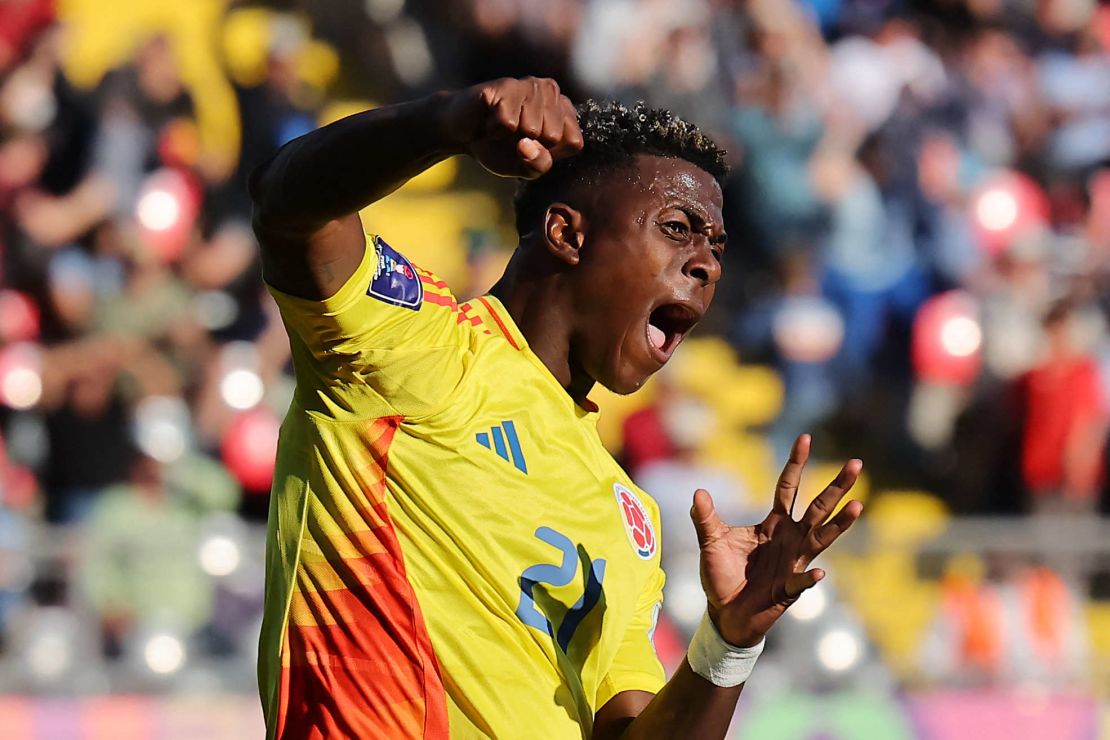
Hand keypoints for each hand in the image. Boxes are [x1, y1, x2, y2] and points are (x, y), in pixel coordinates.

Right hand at [441, 77, 582, 178]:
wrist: (462, 134)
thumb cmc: (498, 148)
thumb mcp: (525, 167)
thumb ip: (539, 165)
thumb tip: (529, 145)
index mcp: (563, 110)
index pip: (574, 142)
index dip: (550, 154)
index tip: (532, 147)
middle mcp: (550, 91)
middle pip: (554, 136)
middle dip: (529, 145)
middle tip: (513, 136)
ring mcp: (529, 84)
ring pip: (532, 128)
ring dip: (510, 137)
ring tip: (501, 126)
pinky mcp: (505, 85)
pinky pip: (508, 122)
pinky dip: (494, 130)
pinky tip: (489, 120)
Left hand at [690, 434, 862, 647]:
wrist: (725, 614)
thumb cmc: (722, 576)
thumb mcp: (710, 541)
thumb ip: (705, 518)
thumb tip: (698, 491)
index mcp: (773, 524)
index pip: (789, 488)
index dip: (796, 463)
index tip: (805, 438)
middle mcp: (790, 539)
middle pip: (818, 508)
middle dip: (836, 487)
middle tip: (856, 464)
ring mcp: (793, 563)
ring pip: (822, 539)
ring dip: (839, 524)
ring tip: (857, 506)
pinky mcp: (787, 589)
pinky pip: (800, 582)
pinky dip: (808, 578)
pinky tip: (817, 572)